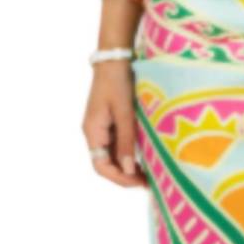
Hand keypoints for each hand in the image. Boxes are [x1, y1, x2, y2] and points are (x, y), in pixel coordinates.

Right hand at [82, 60, 145, 186]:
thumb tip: (128, 170)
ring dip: (129, 167)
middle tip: (149, 183)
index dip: (119, 178)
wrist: (114, 60)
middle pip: (107, 164)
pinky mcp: (110, 123)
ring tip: (150, 174)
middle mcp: (95, 133)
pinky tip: (145, 158)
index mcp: (93, 132)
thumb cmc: (118, 83)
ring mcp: (102, 128)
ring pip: (113, 156)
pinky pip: (118, 145)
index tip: (139, 183)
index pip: (101, 166)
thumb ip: (126, 141)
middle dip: (126, 176)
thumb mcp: (125, 113)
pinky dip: (130, 154)